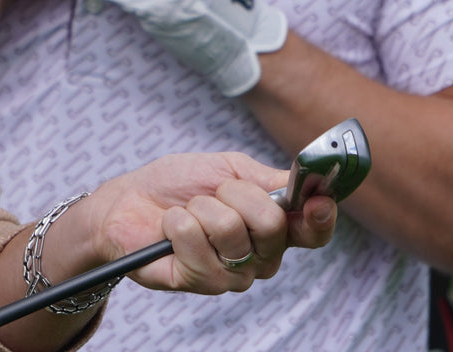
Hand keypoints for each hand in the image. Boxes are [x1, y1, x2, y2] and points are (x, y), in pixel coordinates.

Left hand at [76, 152, 335, 293]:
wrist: (131, 199)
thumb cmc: (180, 183)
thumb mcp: (228, 169)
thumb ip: (268, 180)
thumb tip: (308, 182)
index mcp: (272, 228)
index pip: (313, 233)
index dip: (321, 217)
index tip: (316, 198)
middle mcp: (259, 258)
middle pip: (272, 224)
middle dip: (236, 192)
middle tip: (214, 191)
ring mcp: (231, 275)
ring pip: (231, 230)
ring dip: (202, 206)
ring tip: (188, 210)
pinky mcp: (198, 283)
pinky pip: (196, 244)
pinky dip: (178, 221)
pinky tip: (171, 226)